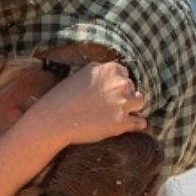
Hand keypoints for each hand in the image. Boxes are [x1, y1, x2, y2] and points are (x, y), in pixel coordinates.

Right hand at [21, 62, 148, 147]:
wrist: (54, 120)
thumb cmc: (62, 98)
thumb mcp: (80, 75)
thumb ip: (99, 72)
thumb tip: (110, 74)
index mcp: (110, 69)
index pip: (124, 74)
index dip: (116, 84)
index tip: (109, 92)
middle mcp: (120, 84)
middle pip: (132, 88)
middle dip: (124, 95)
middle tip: (111, 105)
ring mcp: (123, 104)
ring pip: (140, 102)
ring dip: (133, 107)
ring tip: (122, 113)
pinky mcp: (122, 123)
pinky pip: (140, 123)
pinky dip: (136, 124)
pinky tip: (131, 125)